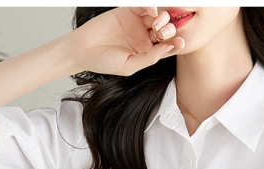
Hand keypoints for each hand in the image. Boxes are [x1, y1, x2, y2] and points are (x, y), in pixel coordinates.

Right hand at [69, 7, 184, 76]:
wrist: (83, 50)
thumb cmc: (104, 62)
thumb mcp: (129, 66)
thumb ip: (149, 58)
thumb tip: (168, 49)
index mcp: (146, 52)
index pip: (165, 47)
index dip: (175, 44)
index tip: (180, 43)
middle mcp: (144, 37)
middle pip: (164, 31)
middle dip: (168, 31)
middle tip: (162, 34)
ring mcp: (136, 23)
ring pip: (157, 17)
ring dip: (162, 19)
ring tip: (156, 25)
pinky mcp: (128, 11)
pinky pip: (143, 6)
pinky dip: (150, 7)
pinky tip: (152, 12)